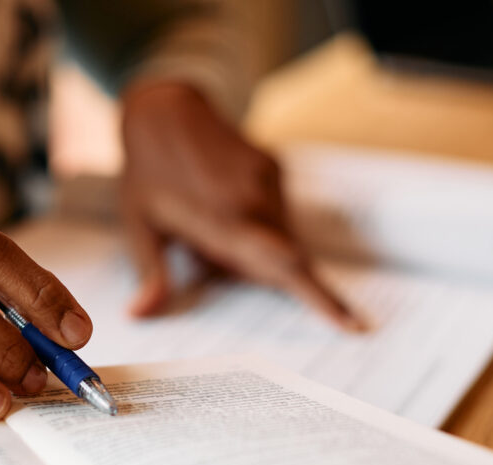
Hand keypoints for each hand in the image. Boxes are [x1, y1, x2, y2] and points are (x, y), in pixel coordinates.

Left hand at [120, 81, 360, 328]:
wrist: (164, 110)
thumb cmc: (146, 173)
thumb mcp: (139, 226)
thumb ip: (150, 274)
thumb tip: (139, 315)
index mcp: (224, 221)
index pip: (284, 267)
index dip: (321, 298)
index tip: (353, 325)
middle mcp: (255, 201)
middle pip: (283, 260)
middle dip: (259, 273)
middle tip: (207, 248)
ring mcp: (268, 181)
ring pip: (280, 237)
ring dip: (253, 247)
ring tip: (205, 223)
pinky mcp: (275, 168)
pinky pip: (277, 213)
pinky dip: (257, 225)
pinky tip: (219, 206)